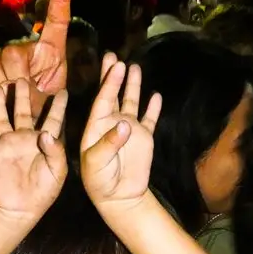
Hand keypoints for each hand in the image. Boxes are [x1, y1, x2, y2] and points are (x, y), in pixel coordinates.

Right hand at [0, 82, 68, 220]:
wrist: (21, 207)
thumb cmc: (44, 190)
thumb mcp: (57, 172)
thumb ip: (55, 151)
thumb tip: (44, 133)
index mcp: (44, 141)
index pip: (53, 119)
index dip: (59, 106)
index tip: (64, 91)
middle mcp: (24, 137)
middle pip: (23, 111)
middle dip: (23, 95)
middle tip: (22, 78)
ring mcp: (7, 142)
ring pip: (1, 117)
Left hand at [79, 54, 161, 206]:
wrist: (119, 197)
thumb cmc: (100, 181)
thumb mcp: (97, 163)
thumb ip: (109, 144)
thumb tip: (125, 125)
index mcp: (96, 127)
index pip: (103, 101)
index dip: (109, 84)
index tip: (115, 67)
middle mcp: (111, 124)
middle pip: (113, 95)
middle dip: (114, 77)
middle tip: (114, 56)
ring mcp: (129, 129)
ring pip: (131, 102)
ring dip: (133, 86)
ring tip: (135, 67)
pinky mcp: (144, 137)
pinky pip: (150, 119)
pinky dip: (153, 108)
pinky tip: (156, 95)